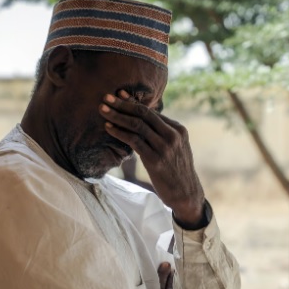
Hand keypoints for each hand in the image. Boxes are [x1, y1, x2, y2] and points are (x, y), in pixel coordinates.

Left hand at [99, 92, 205, 228]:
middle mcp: (173, 135)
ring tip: (102, 109)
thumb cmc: (176, 172)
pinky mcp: (155, 160)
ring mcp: (165, 147)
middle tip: (106, 97)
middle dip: (123, 104)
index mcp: (178, 130)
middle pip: (144, 114)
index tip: (120, 95)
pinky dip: (119, 132)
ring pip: (137, 125)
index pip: (152, 112)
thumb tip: (144, 124)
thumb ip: (163, 135)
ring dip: (117, 116)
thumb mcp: (176, 149)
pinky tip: (108, 127)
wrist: (186, 193)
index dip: (134, 102)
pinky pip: (134, 141)